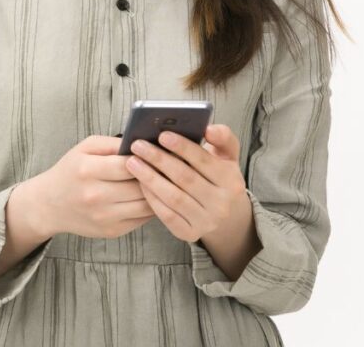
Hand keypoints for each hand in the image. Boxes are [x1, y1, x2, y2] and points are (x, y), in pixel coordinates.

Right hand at [37, 135, 155, 239]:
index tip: (155, 153)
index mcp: (88, 170)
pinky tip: (150, 197)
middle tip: (164, 167)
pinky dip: (150, 207)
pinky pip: (142, 219)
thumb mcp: (85, 148)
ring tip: (161, 182)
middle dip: (154, 176)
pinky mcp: (112, 231)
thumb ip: (113, 143)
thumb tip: (141, 145)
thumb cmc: (70, 171)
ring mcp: (104, 217)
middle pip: (139, 186)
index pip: (128, 164)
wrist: (49, 205)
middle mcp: (95, 196)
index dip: (146, 158)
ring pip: (146, 204)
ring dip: (156, 193)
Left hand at [125, 124, 246, 242]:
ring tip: (132, 162)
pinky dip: (151, 198)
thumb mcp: (227, 155)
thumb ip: (222, 137)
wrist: (224, 213)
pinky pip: (167, 215)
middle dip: (159, 160)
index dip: (182, 147)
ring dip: (150, 178)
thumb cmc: (219, 175)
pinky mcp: (190, 234)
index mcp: (231, 180)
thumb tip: (209, 128)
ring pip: (173, 197)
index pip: (204, 161)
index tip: (162, 135)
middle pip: (185, 178)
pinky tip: (140, 183)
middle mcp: (222, 204)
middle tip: (138, 145)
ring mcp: (206, 221)